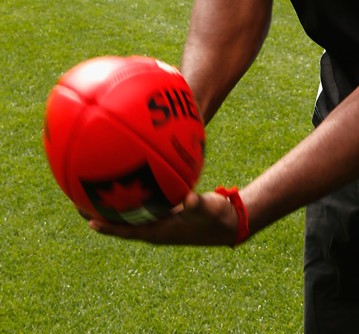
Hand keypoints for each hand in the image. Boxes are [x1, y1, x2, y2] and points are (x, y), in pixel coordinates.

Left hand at [86, 190, 238, 246]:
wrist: (229, 221)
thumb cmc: (217, 217)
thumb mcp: (208, 208)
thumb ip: (197, 204)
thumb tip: (188, 199)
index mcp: (160, 231)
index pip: (128, 230)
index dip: (109, 227)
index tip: (89, 221)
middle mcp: (155, 227)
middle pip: (122, 223)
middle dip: (101, 214)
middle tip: (79, 203)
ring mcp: (160, 220)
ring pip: (130, 214)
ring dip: (113, 206)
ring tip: (94, 190)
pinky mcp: (166, 212)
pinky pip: (144, 205)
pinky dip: (133, 196)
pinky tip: (129, 178)